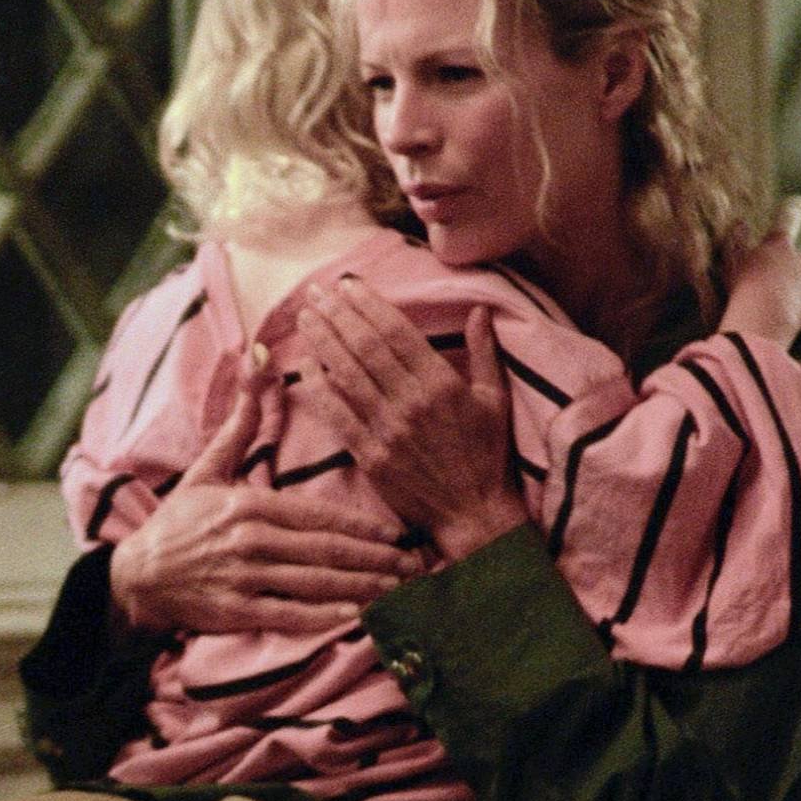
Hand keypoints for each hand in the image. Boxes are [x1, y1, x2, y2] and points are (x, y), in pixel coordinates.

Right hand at [108, 354, 425, 637]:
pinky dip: (321, 615)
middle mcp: (250, 540)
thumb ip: (240, 424)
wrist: (136, 574)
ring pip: (314, 582)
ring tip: (397, 590)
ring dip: (360, 587)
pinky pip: (286, 613)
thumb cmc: (179, 521)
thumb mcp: (207, 469)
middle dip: (375, 559)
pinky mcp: (234, 610)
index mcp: (249, 504)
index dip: (363, 526)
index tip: (398, 533)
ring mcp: (242, 577)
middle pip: (326, 549)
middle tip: (414, 565)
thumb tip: (256, 362)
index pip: (319, 515)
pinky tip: (354, 615)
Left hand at [298, 281, 525, 565]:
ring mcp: (388, 430)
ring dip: (322, 342)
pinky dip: (319, 389)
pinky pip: (338, 416)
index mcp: (442, 383)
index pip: (396, 331)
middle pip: (365, 347)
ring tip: (305, 318)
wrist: (474, 515)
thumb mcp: (495, 401)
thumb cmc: (488, 458)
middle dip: (337, 315)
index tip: (347, 285)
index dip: (368, 304)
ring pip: (347, 375)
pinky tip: (305, 366)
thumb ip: (484, 353)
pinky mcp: (371, 458)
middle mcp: (412, 402)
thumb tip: (479, 310)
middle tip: (315, 292)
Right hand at [720, 197, 800, 344]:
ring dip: (797, 297)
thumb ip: (736, 240)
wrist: (762, 318)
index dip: (797, 208)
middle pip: (797, 262)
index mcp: (778, 244)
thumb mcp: (730, 261)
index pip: (789, 217)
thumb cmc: (741, 288)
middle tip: (766, 294)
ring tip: (777, 315)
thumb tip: (742, 224)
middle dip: (786, 274)